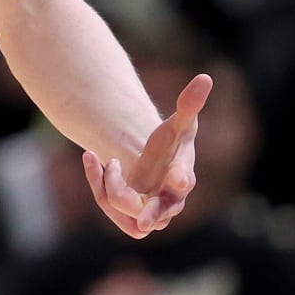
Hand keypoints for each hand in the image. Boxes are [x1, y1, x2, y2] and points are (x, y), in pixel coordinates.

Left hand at [84, 73, 211, 237]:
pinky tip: (89, 157)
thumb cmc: (171, 145)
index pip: (184, 182)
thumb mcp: (179, 123)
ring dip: (108, 185)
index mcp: (183, 178)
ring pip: (125, 209)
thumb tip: (205, 77)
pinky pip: (107, 205)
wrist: (154, 165)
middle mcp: (167, 201)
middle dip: (150, 213)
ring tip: (100, 158)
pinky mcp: (126, 213)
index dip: (181, 179)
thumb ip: (190, 103)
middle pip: (158, 214)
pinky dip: (96, 184)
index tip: (177, 177)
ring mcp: (146, 210)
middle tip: (142, 216)